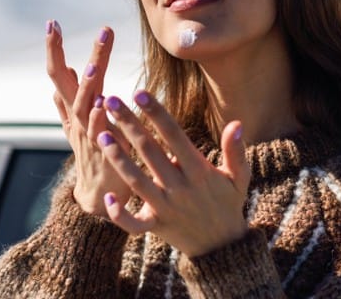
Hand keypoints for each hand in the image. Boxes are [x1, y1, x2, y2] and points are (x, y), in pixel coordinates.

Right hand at [45, 20, 130, 215]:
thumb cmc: (93, 152)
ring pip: (83, 107)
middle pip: (71, 84)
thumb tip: (67, 67)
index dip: (54, 50)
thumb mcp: (77, 122)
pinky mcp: (104, 153)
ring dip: (85, 87)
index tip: (52, 23)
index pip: (59, 74)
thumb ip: (70, 95)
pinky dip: (100, 120)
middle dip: (79, 57)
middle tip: (97, 31)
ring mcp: (87, 136)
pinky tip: (103, 105)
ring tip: (89, 67)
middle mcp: (77, 119)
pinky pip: (100, 135)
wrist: (98, 194)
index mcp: (73, 108)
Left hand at [97, 90, 249, 256]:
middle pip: (149, 151)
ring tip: (101, 135)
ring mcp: (166, 208)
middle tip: (109, 101)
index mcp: (199, 171)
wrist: (222, 247)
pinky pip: (134, 224)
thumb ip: (236, 151)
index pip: (174, 135)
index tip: (139, 93)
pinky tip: (108, 198)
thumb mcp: (240, 177)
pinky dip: (120, 214)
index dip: (156, 113)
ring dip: (118, 158)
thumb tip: (237, 123)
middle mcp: (180, 187)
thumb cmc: (228, 203)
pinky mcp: (156, 226)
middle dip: (129, 125)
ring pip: (136, 181)